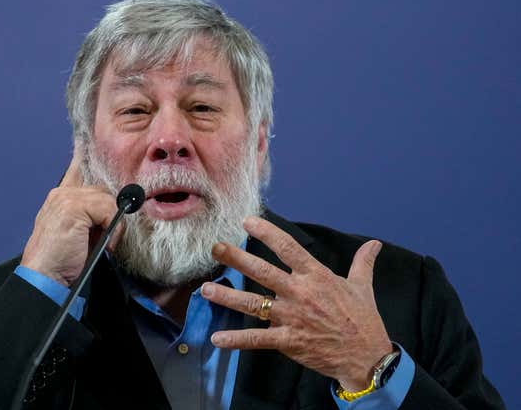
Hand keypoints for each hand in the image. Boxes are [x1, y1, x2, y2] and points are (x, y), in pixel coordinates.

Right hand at [20, 146, 120, 286]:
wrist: (44, 276)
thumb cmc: (62, 261)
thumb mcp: (79, 233)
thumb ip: (92, 216)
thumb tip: (117, 209)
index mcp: (60, 198)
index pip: (75, 169)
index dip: (81, 154)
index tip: (84, 137)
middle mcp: (61, 194)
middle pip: (103, 189)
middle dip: (112, 210)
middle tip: (110, 235)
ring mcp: (65, 198)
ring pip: (108, 200)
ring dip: (113, 225)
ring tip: (105, 245)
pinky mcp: (73, 207)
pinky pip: (109, 209)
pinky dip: (112, 229)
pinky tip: (104, 244)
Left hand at [201, 216, 391, 390]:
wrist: (366, 356)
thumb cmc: (363, 319)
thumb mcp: (363, 287)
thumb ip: (363, 262)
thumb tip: (374, 244)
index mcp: (316, 276)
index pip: (288, 248)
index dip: (266, 233)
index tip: (247, 222)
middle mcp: (300, 293)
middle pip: (262, 271)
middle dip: (236, 258)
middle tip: (215, 249)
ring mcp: (292, 317)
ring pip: (253, 303)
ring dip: (227, 296)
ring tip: (205, 289)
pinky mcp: (288, 341)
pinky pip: (257, 339)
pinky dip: (236, 340)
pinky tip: (216, 339)